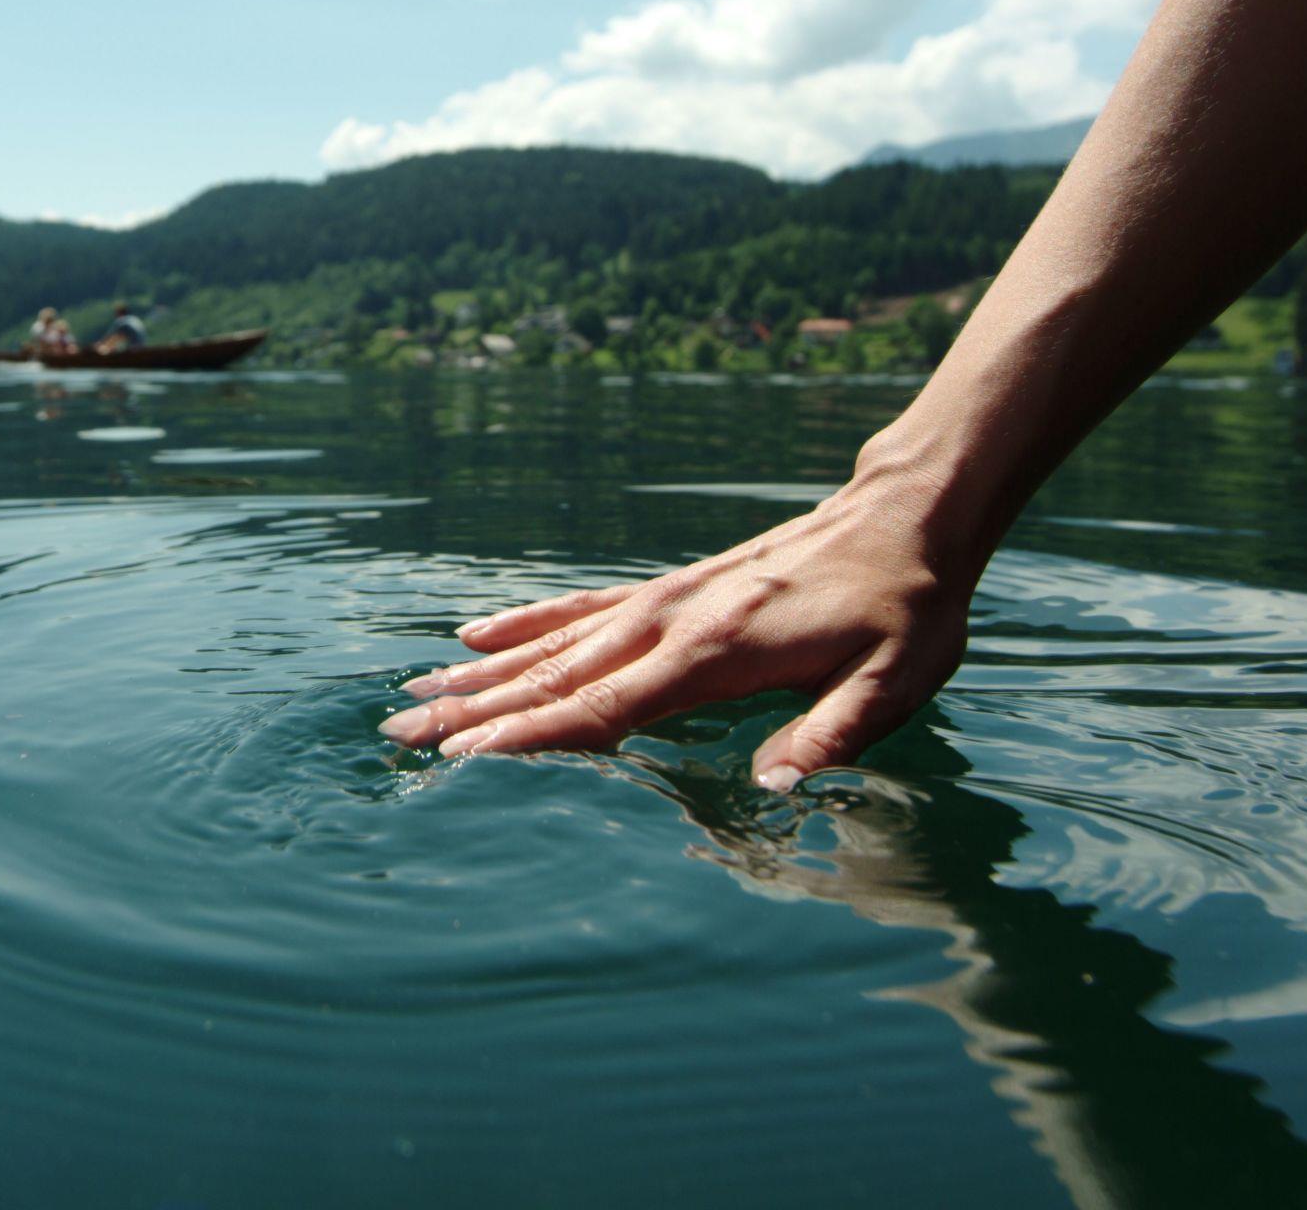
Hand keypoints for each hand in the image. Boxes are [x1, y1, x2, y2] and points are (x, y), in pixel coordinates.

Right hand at [380, 465, 976, 788]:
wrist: (903, 516)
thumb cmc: (904, 608)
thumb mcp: (892, 683)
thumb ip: (831, 736)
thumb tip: (771, 789)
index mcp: (715, 654)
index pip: (603, 709)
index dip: (529, 738)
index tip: (463, 761)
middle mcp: (670, 621)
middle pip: (554, 674)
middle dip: (474, 709)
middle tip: (401, 733)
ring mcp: (663, 599)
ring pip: (553, 641)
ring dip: (482, 670)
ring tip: (418, 690)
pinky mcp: (670, 588)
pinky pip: (580, 607)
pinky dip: (525, 622)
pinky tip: (480, 631)